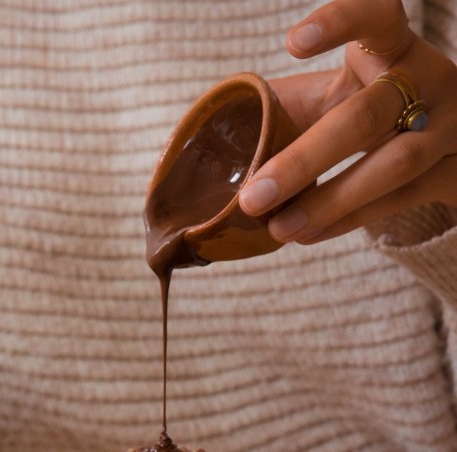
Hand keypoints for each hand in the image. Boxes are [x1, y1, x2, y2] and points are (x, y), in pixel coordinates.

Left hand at [238, 0, 456, 243]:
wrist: (453, 138)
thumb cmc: (372, 109)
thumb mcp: (340, 93)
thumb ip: (290, 106)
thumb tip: (214, 134)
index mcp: (394, 50)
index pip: (377, 17)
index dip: (340, 23)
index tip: (292, 42)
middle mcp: (428, 83)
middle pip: (366, 118)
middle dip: (305, 161)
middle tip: (253, 196)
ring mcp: (447, 129)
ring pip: (391, 166)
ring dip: (329, 202)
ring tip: (278, 229)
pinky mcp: (452, 173)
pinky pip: (396, 202)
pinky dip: (345, 221)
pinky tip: (305, 235)